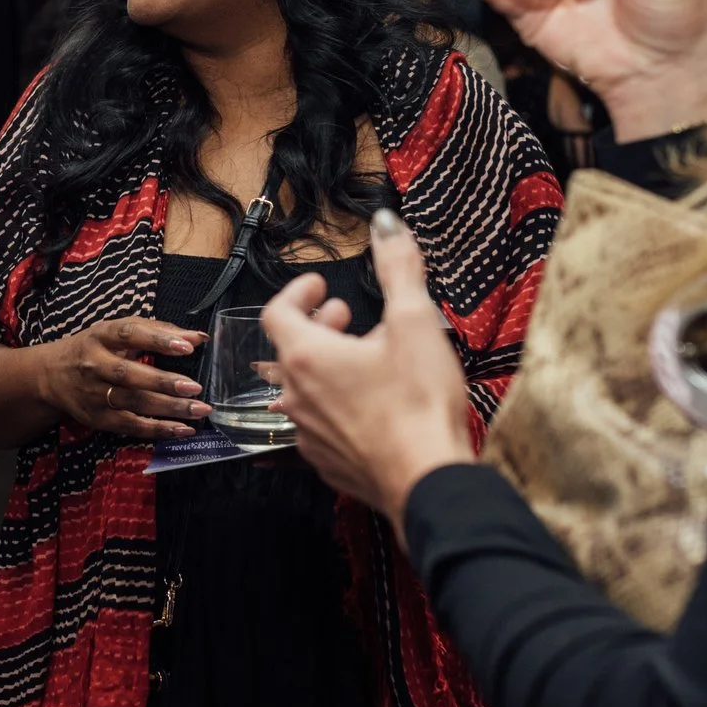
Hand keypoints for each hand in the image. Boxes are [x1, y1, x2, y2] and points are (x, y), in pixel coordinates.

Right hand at [33, 316, 210, 439]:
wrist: (51, 376)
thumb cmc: (94, 349)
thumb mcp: (117, 332)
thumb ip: (157, 331)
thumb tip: (198, 338)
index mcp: (101, 336)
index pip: (130, 334)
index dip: (158, 340)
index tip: (187, 346)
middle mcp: (95, 365)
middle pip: (130, 375)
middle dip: (164, 382)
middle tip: (195, 387)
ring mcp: (94, 394)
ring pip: (133, 403)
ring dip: (168, 409)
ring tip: (199, 410)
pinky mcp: (97, 419)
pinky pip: (131, 426)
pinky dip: (158, 429)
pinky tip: (183, 429)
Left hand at [262, 209, 474, 530]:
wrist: (427, 480)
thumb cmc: (418, 404)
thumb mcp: (414, 322)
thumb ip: (398, 268)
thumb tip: (387, 226)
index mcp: (307, 356)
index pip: (278, 312)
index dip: (297, 293)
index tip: (317, 287)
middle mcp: (297, 395)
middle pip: (290, 351)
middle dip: (316, 326)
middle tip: (342, 317)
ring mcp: (310, 433)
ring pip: (306, 389)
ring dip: (328, 367)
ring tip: (362, 358)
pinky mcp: (328, 462)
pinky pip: (322, 424)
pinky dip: (337, 403)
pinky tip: (370, 403)